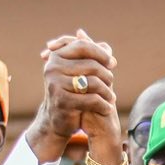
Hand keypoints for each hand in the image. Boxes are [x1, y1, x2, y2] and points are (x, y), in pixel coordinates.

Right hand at [25, 30, 116, 162]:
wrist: (57, 119)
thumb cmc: (72, 92)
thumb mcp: (80, 72)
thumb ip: (92, 57)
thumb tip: (106, 47)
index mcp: (56, 56)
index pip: (82, 46)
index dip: (100, 53)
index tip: (112, 63)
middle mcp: (52, 68)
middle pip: (92, 65)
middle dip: (106, 75)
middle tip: (112, 83)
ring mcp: (55, 84)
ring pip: (93, 83)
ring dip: (107, 91)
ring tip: (112, 97)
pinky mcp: (62, 101)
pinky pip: (92, 100)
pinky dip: (103, 105)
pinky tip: (108, 109)